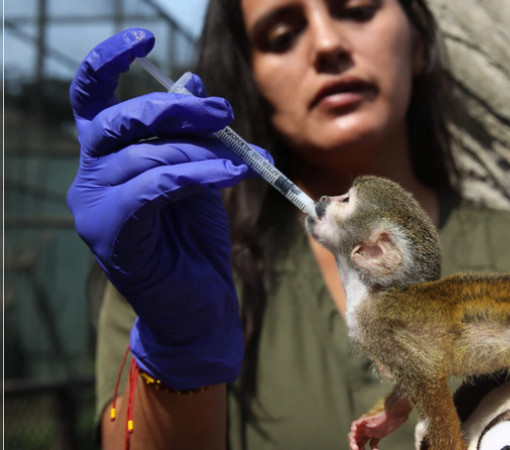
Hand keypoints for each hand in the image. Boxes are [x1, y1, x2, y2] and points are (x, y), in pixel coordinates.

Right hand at [67, 28, 266, 388]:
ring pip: (143, 154)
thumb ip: (190, 133)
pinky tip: (228, 174)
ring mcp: (94, 207)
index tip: (145, 38)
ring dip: (199, 149)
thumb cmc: (195, 241)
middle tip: (225, 112)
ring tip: (241, 158)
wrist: (198, 305)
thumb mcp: (197, 174)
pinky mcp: (112, 235)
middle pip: (120, 119)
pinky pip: (153, 189)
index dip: (109, 61)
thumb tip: (192, 81)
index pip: (90, 97)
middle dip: (177, 109)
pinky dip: (195, 174)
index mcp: (106, 155)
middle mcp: (90, 175)